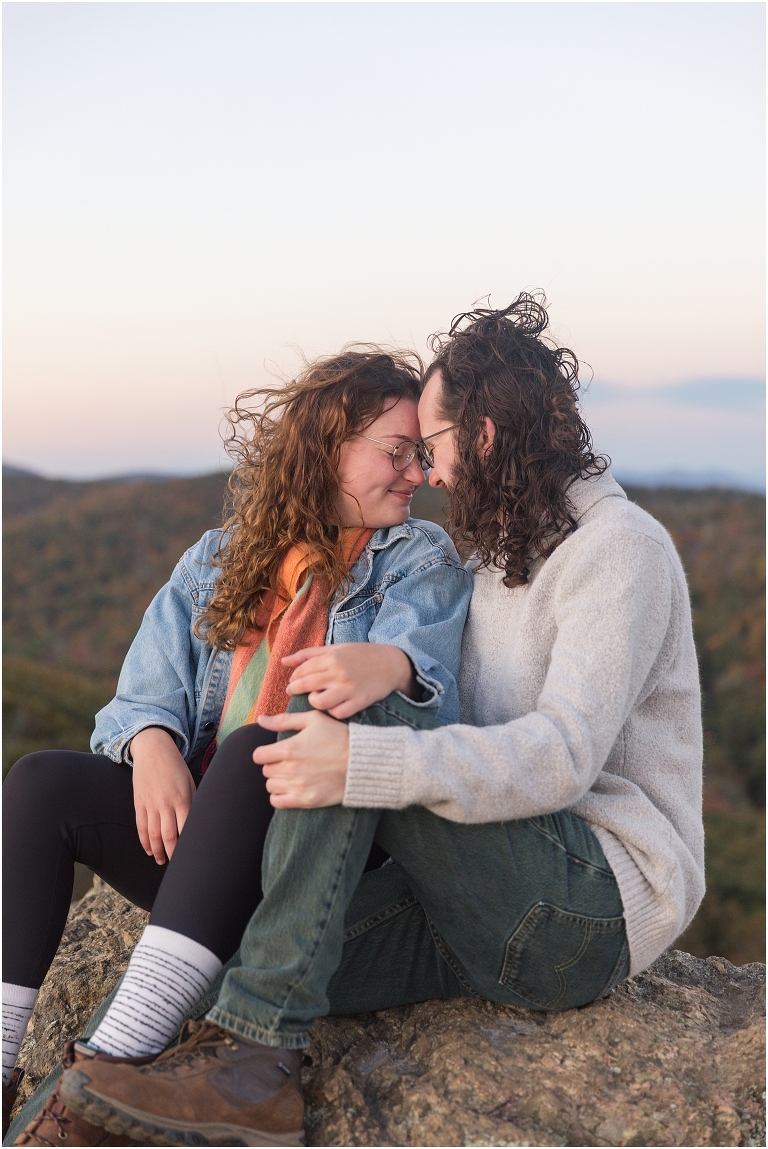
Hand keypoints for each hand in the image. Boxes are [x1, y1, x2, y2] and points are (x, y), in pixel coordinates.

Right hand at [130, 727, 196, 863]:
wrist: (153, 749)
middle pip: (169, 837)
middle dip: (173, 854)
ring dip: (158, 852)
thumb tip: (198, 822)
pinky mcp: (139, 803)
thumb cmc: (176, 767)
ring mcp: (150, 804)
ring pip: (153, 836)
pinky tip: (149, 850)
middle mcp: (166, 804)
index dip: (188, 846)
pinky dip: (144, 842)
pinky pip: (141, 827)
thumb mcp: (190, 782)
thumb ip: (194, 802)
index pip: (186, 829)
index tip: (193, 855)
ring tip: (162, 861)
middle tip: (178, 865)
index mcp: (183, 799)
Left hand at [254, 709, 349, 807]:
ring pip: (271, 786)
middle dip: (274, 765)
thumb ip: (284, 720)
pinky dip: (280, 796)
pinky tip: (291, 788)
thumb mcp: (313, 720)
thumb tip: (260, 719)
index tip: (275, 752)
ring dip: (278, 781)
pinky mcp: (307, 800)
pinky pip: (278, 802)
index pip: (258, 756)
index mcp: (290, 748)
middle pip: (266, 771)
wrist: (361, 761)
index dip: (265, 753)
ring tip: (292, 774)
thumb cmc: (337, 736)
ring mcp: (299, 786)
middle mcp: (291, 769)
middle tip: (289, 762)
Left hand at [283, 642, 415, 718]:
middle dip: (295, 690)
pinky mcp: (360, 701)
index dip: (294, 678)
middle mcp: (338, 673)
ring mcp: (349, 688)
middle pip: (305, 685)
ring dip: (313, 701)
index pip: (302, 670)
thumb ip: (308, 654)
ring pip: (319, 702)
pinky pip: (338, 713)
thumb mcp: (335, 649)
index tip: (293, 682)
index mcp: (332, 658)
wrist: (391, 663)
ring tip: (315, 699)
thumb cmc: (360, 655)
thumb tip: (283, 661)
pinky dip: (332, 711)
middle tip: (294, 692)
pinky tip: (332, 706)